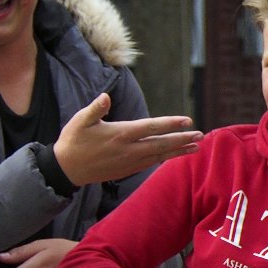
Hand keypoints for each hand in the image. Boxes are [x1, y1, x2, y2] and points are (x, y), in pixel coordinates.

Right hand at [53, 92, 202, 185]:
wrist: (66, 170)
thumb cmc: (73, 141)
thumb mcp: (79, 121)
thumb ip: (95, 109)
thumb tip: (105, 97)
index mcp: (120, 134)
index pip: (151, 127)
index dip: (171, 124)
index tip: (187, 121)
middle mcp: (128, 150)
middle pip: (161, 144)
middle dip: (182, 139)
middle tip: (201, 135)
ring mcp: (129, 162)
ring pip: (159, 155)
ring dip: (178, 151)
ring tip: (196, 147)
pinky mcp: (127, 170)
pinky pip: (151, 163)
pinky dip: (165, 158)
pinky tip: (175, 155)